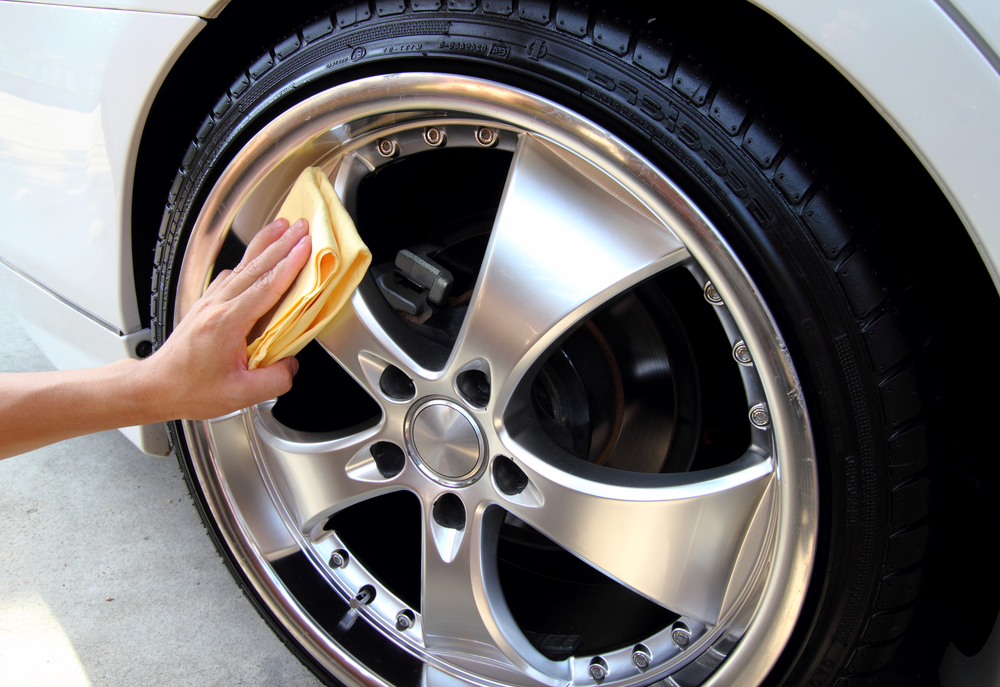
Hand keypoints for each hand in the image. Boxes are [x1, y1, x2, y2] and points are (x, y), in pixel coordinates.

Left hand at [139, 218, 311, 419]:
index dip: (289, 266)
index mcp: (227, 323)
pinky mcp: (206, 304)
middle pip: (255, 267)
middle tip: (302, 226)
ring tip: (282, 227)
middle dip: (282, 243)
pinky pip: (231, 275)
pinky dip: (249, 260)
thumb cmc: (189, 389)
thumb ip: (274, 380)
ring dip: (265, 244)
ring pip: (242, 265)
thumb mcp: (239, 395)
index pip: (265, 287)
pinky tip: (256, 257)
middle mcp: (217, 305)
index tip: (306, 247)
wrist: (156, 386)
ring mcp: (210, 301)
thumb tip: (291, 365)